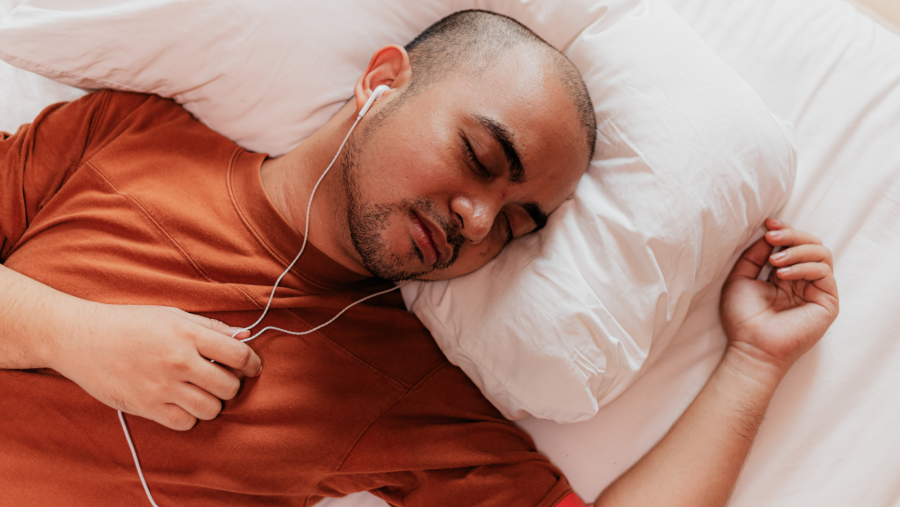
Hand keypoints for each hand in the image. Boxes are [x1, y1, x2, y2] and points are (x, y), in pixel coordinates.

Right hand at [45, 304, 261, 430]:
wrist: (81, 337)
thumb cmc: (129, 323)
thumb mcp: (172, 315)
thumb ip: (210, 327)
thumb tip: (244, 335)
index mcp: (188, 334)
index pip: (239, 354)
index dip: (252, 363)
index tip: (252, 367)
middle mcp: (179, 362)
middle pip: (229, 387)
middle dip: (232, 385)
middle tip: (221, 379)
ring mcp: (162, 387)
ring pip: (211, 409)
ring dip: (212, 403)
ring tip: (201, 392)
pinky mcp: (145, 407)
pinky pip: (185, 424)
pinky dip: (190, 417)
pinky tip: (182, 404)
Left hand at [720, 219, 838, 380]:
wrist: (751, 347)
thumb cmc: (742, 318)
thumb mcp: (740, 278)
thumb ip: (754, 255)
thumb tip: (767, 234)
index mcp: (784, 275)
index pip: (794, 244)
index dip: (784, 230)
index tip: (768, 222)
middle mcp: (803, 280)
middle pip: (811, 243)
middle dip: (792, 234)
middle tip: (773, 235)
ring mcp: (817, 290)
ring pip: (822, 253)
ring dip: (797, 249)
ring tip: (774, 261)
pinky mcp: (827, 301)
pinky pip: (824, 272)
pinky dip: (804, 266)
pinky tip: (783, 275)